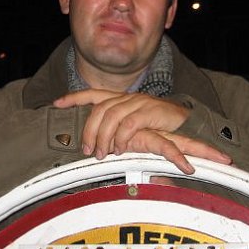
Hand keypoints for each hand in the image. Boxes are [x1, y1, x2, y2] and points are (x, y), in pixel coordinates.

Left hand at [54, 89, 231, 173]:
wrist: (192, 124)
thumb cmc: (162, 130)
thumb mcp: (135, 131)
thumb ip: (117, 134)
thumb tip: (96, 147)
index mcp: (122, 100)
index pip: (94, 94)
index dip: (74, 97)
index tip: (56, 103)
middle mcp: (128, 97)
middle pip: (98, 108)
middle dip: (89, 130)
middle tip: (88, 150)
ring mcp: (140, 102)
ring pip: (111, 116)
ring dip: (103, 137)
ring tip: (102, 154)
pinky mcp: (151, 111)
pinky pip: (129, 124)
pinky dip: (121, 138)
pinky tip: (120, 149)